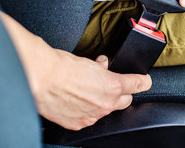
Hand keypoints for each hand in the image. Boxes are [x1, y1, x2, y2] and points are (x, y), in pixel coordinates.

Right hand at [0, 12, 151, 130]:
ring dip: (102, 101)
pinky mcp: (78, 123)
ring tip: (86, 91)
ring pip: (107, 110)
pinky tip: (76, 101)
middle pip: (126, 101)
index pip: (139, 84)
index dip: (143, 81)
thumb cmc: (62, 66)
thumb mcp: (90, 62)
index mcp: (114, 85)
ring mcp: (92, 116)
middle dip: (121, 93)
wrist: (40, 77)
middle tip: (109, 84)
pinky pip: (90, 118)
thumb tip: (104, 66)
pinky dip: (87, 110)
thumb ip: (102, 68)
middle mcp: (106, 103)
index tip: (144, 80)